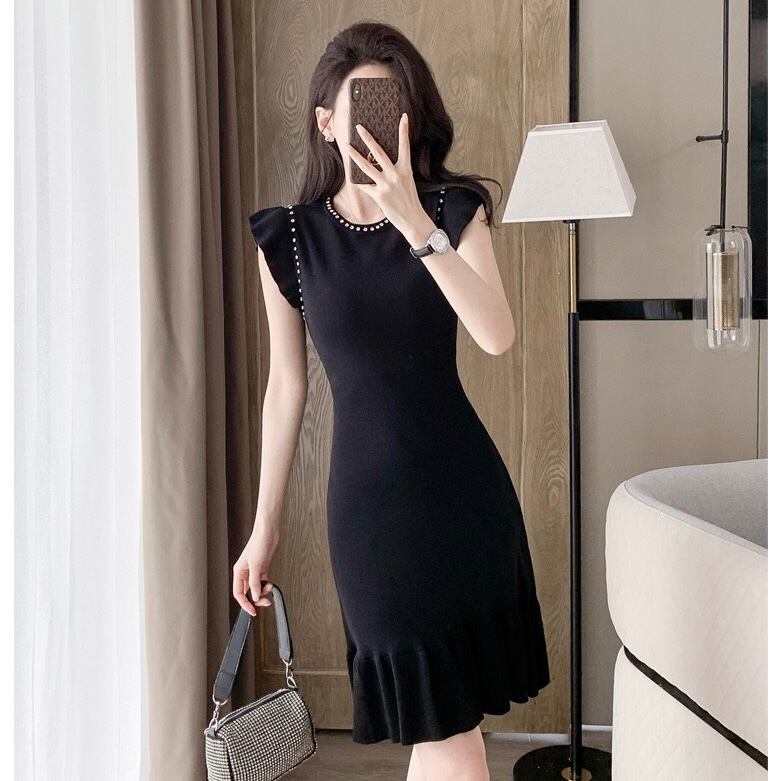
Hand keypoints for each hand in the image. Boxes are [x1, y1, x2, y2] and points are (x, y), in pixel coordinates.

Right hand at [232, 525, 279, 615]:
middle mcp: (245, 572)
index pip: (238, 593)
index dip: (245, 604)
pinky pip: (263, 582)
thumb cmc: (259, 543)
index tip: (253, 611)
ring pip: (256, 588)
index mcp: (239, 572)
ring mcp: (255, 570)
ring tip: (269, 589)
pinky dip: (267, 585)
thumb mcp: (256, 565)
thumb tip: (255, 597)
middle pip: (248, 592)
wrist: (269, 532)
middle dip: (256, 599)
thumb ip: (255, 583)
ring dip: (263, 592)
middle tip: (265, 603)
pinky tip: (270, 584)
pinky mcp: (263, 568)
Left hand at [345, 113, 432, 239]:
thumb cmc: (409, 199)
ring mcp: (386, 185)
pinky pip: (364, 185)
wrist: (412, 219)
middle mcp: (395, 175)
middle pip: (378, 152)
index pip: (405, 146)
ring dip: (355, 156)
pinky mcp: (379, 196)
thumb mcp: (407, 181)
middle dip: (367, 138)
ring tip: (347, 146)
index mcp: (406, 169)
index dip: (404, 131)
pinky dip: (357, 180)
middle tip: (359, 127)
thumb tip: (379, 160)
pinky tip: (351, 174)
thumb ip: (397, 170)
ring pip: (366, 166)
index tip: (403, 116)